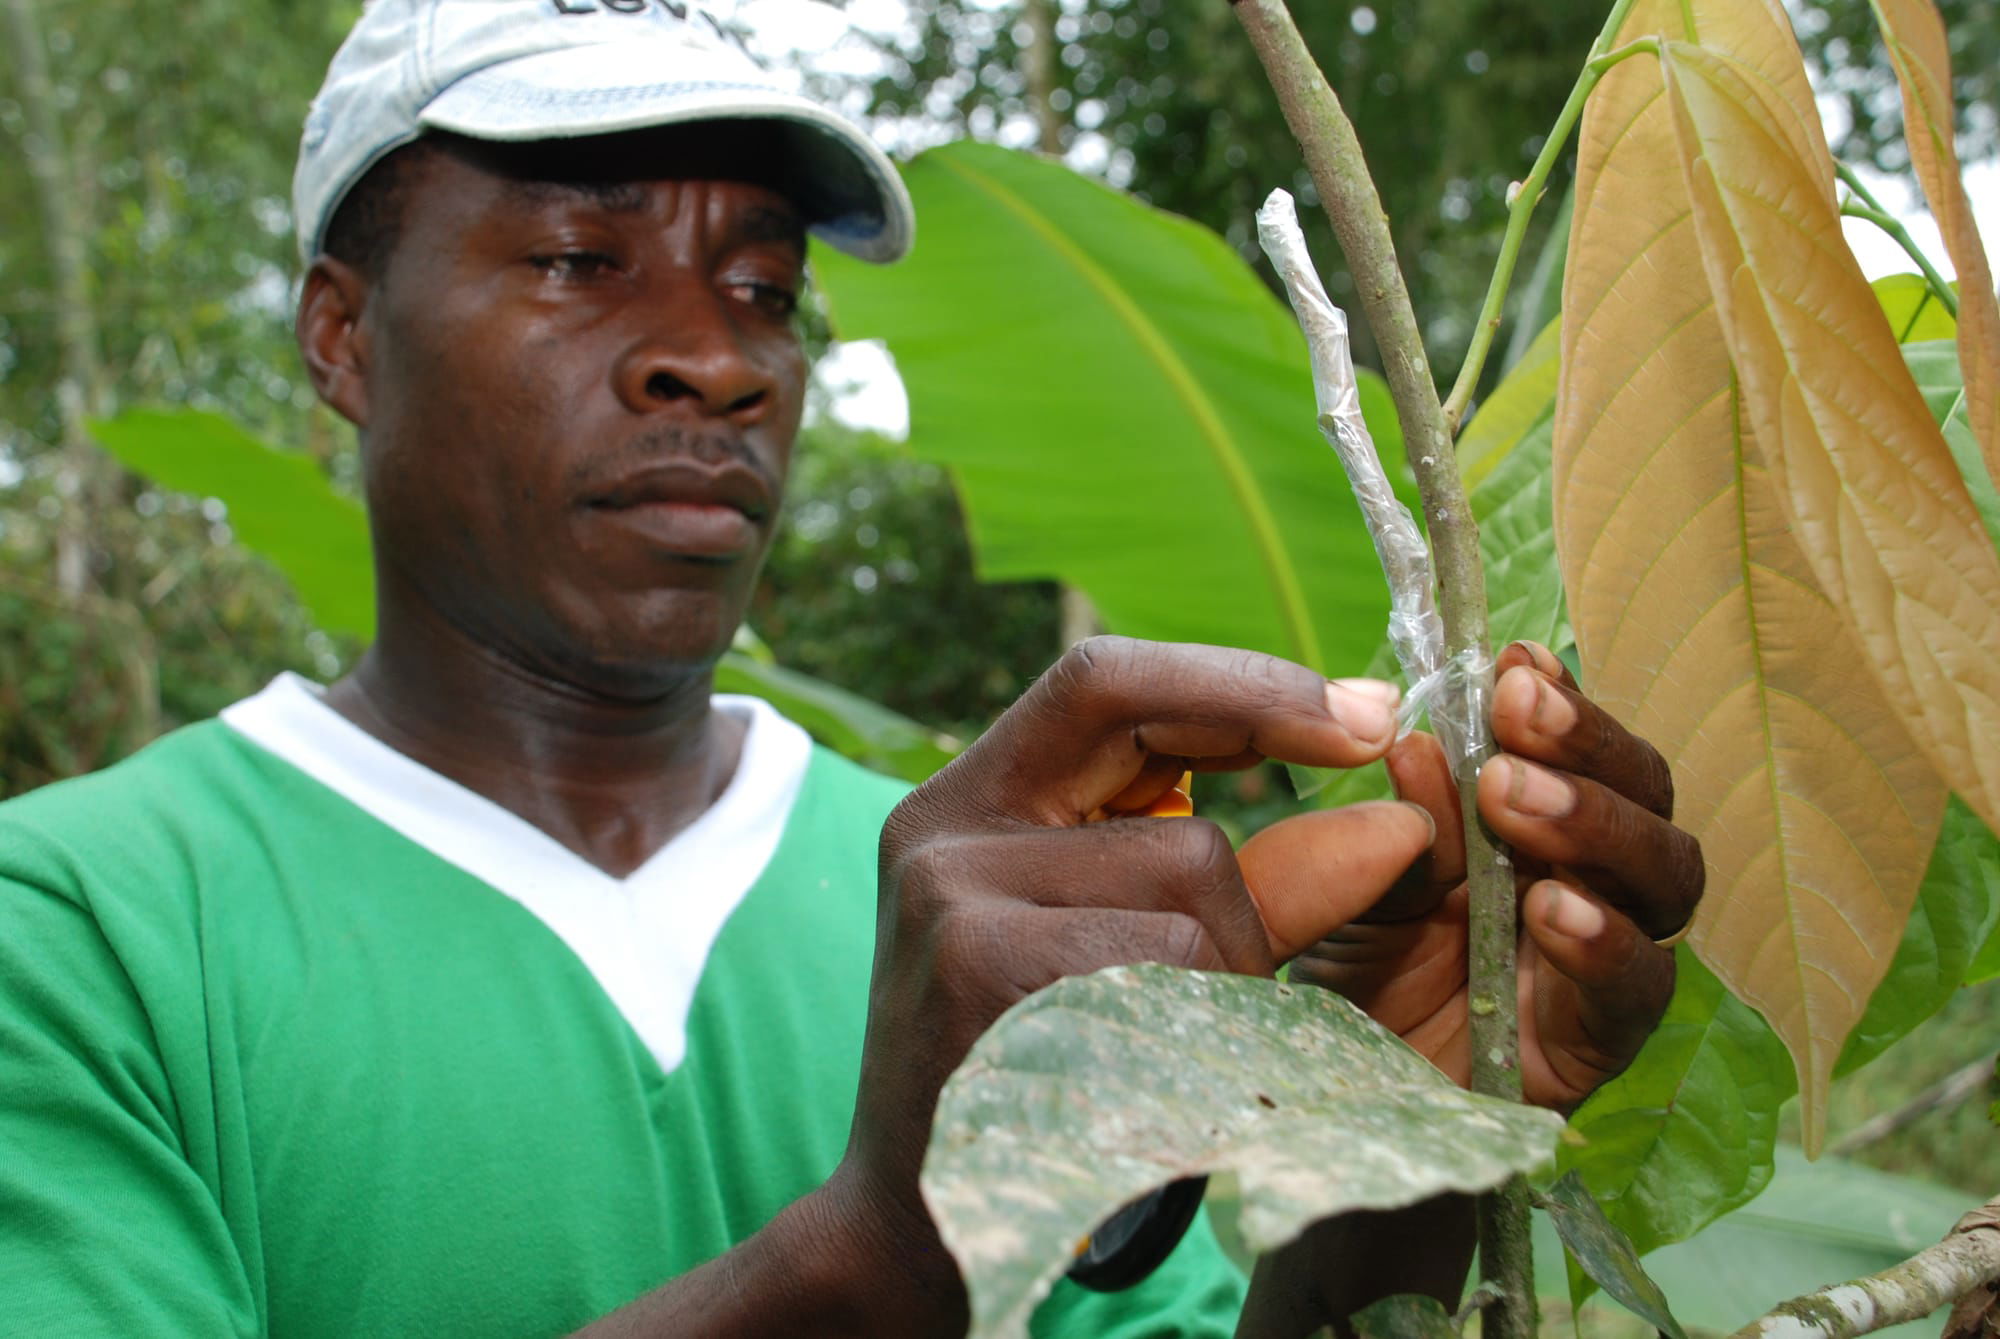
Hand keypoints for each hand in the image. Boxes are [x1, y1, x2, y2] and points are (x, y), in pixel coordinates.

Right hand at [819, 637, 1435, 1333]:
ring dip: (1223, 982)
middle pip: (1175, 802)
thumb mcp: (1134, 948)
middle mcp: (942, 826)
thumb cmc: (1041, 1069)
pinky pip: (1168, 958)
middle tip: (1257, 983)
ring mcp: (952, 893)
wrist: (913, 1218)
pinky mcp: (979, 963)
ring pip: (1190, 880)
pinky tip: (1138, 1084)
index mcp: (971, 798)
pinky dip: (1196, 1026)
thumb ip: (1256, 878)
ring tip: (1143, 1060)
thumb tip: (1404, 825)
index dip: (1247, 686)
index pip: (1109, 678)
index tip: (1370, 716)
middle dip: (1255, 900)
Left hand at [1259, 641, 1699, 1110]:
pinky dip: (1603, 943)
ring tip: (1516, 802)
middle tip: (1516, 713)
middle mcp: (1587, 880)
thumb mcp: (1356, 887)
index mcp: (1531, 828)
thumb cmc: (1354, 980)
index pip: (1576, 748)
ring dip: (1596, 825)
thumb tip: (1420, 746)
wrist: (1336, 1109)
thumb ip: (1395, 827)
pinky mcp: (1602, 1044)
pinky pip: (1638, 989)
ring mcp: (1605, 960)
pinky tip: (1550, 910)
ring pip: (1664, 877)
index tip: (1509, 662)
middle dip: (1585, 745)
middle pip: (1643, 794)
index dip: (1557, 700)